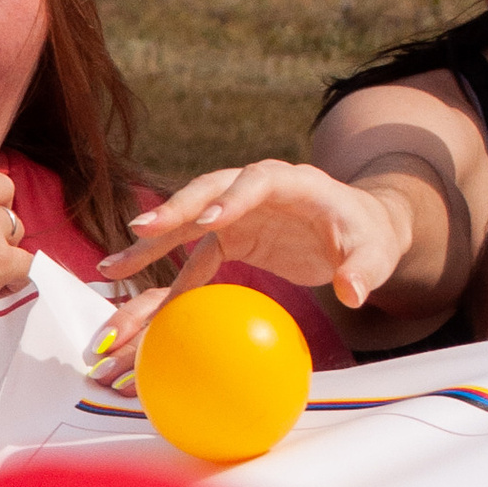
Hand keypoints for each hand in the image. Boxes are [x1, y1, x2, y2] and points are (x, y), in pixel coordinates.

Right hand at [105, 162, 411, 309]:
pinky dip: (166, 280)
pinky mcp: (228, 236)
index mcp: (291, 183)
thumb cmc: (368, 236)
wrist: (359, 229)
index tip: (209, 221)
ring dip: (149, 248)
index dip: (232, 198)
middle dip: (172, 213)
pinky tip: (138, 304)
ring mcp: (236, 212)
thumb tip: (353, 293)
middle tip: (140, 233)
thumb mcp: (375, 253)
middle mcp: (254, 191)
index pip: (256, 182)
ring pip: (186, 225)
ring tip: (111, 270)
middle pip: (205, 194)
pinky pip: (192, 258)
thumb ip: (364, 270)